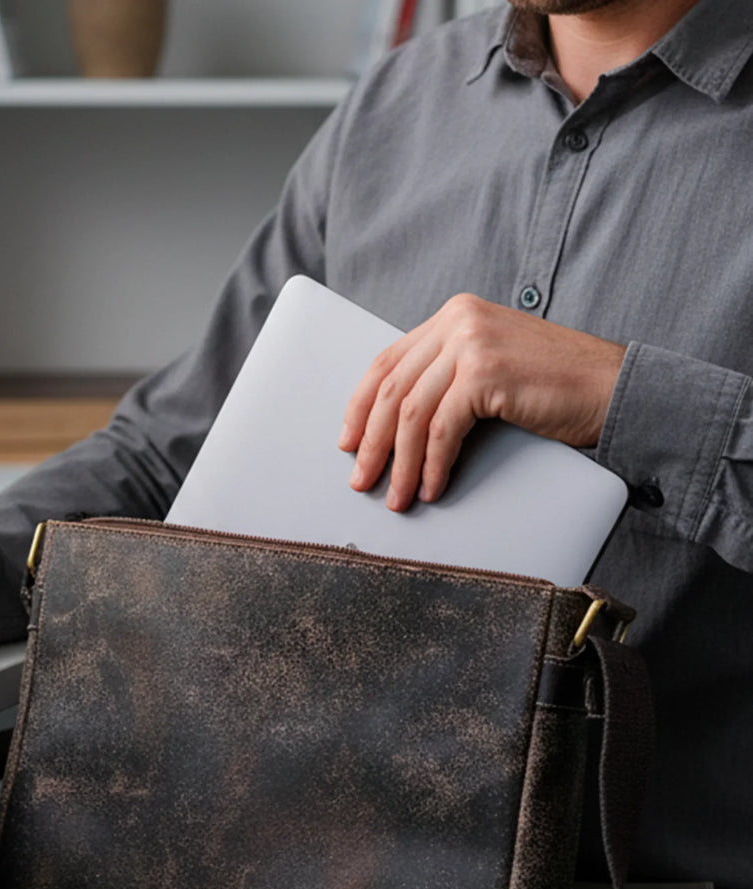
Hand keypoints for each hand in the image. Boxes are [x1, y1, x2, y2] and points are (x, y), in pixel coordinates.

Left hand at [338, 293, 625, 510]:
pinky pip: (443, 429)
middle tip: (362, 481)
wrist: (616, 388)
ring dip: (401, 463)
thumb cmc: (556, 387)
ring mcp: (473, 342)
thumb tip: (394, 425)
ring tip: (397, 497)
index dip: (360, 407)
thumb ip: (448, 376)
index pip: (388, 362)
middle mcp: (458, 320)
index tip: (347, 442)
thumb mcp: (490, 368)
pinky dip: (433, 464)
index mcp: (454, 315)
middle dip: (371, 442)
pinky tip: (433, 488)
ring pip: (412, 414)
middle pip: (392, 389)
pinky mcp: (487, 372)